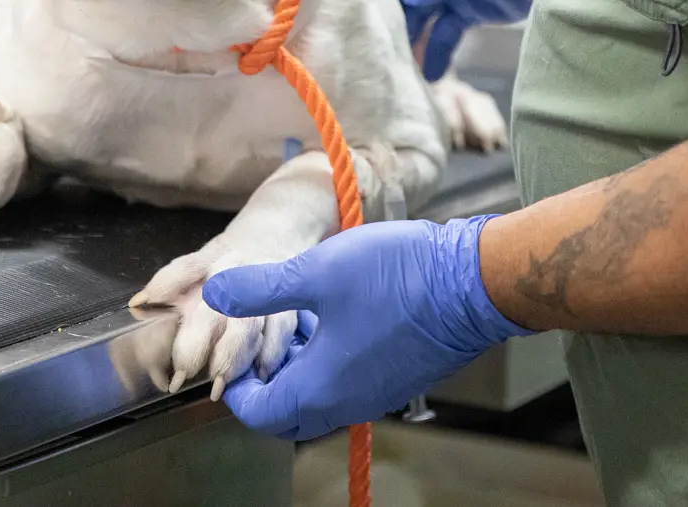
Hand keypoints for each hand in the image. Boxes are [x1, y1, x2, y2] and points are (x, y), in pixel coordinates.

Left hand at [202, 217, 527, 440]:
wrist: (472, 284)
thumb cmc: (397, 277)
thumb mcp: (316, 273)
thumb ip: (262, 289)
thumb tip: (215, 294)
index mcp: (320, 389)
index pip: (259, 413)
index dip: (236, 386)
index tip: (231, 348)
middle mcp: (347, 403)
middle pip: (287, 413)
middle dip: (265, 378)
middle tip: (260, 332)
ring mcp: (375, 395)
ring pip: (318, 398)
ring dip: (297, 366)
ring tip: (295, 314)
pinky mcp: (395, 380)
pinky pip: (346, 385)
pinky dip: (326, 361)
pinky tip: (330, 314)